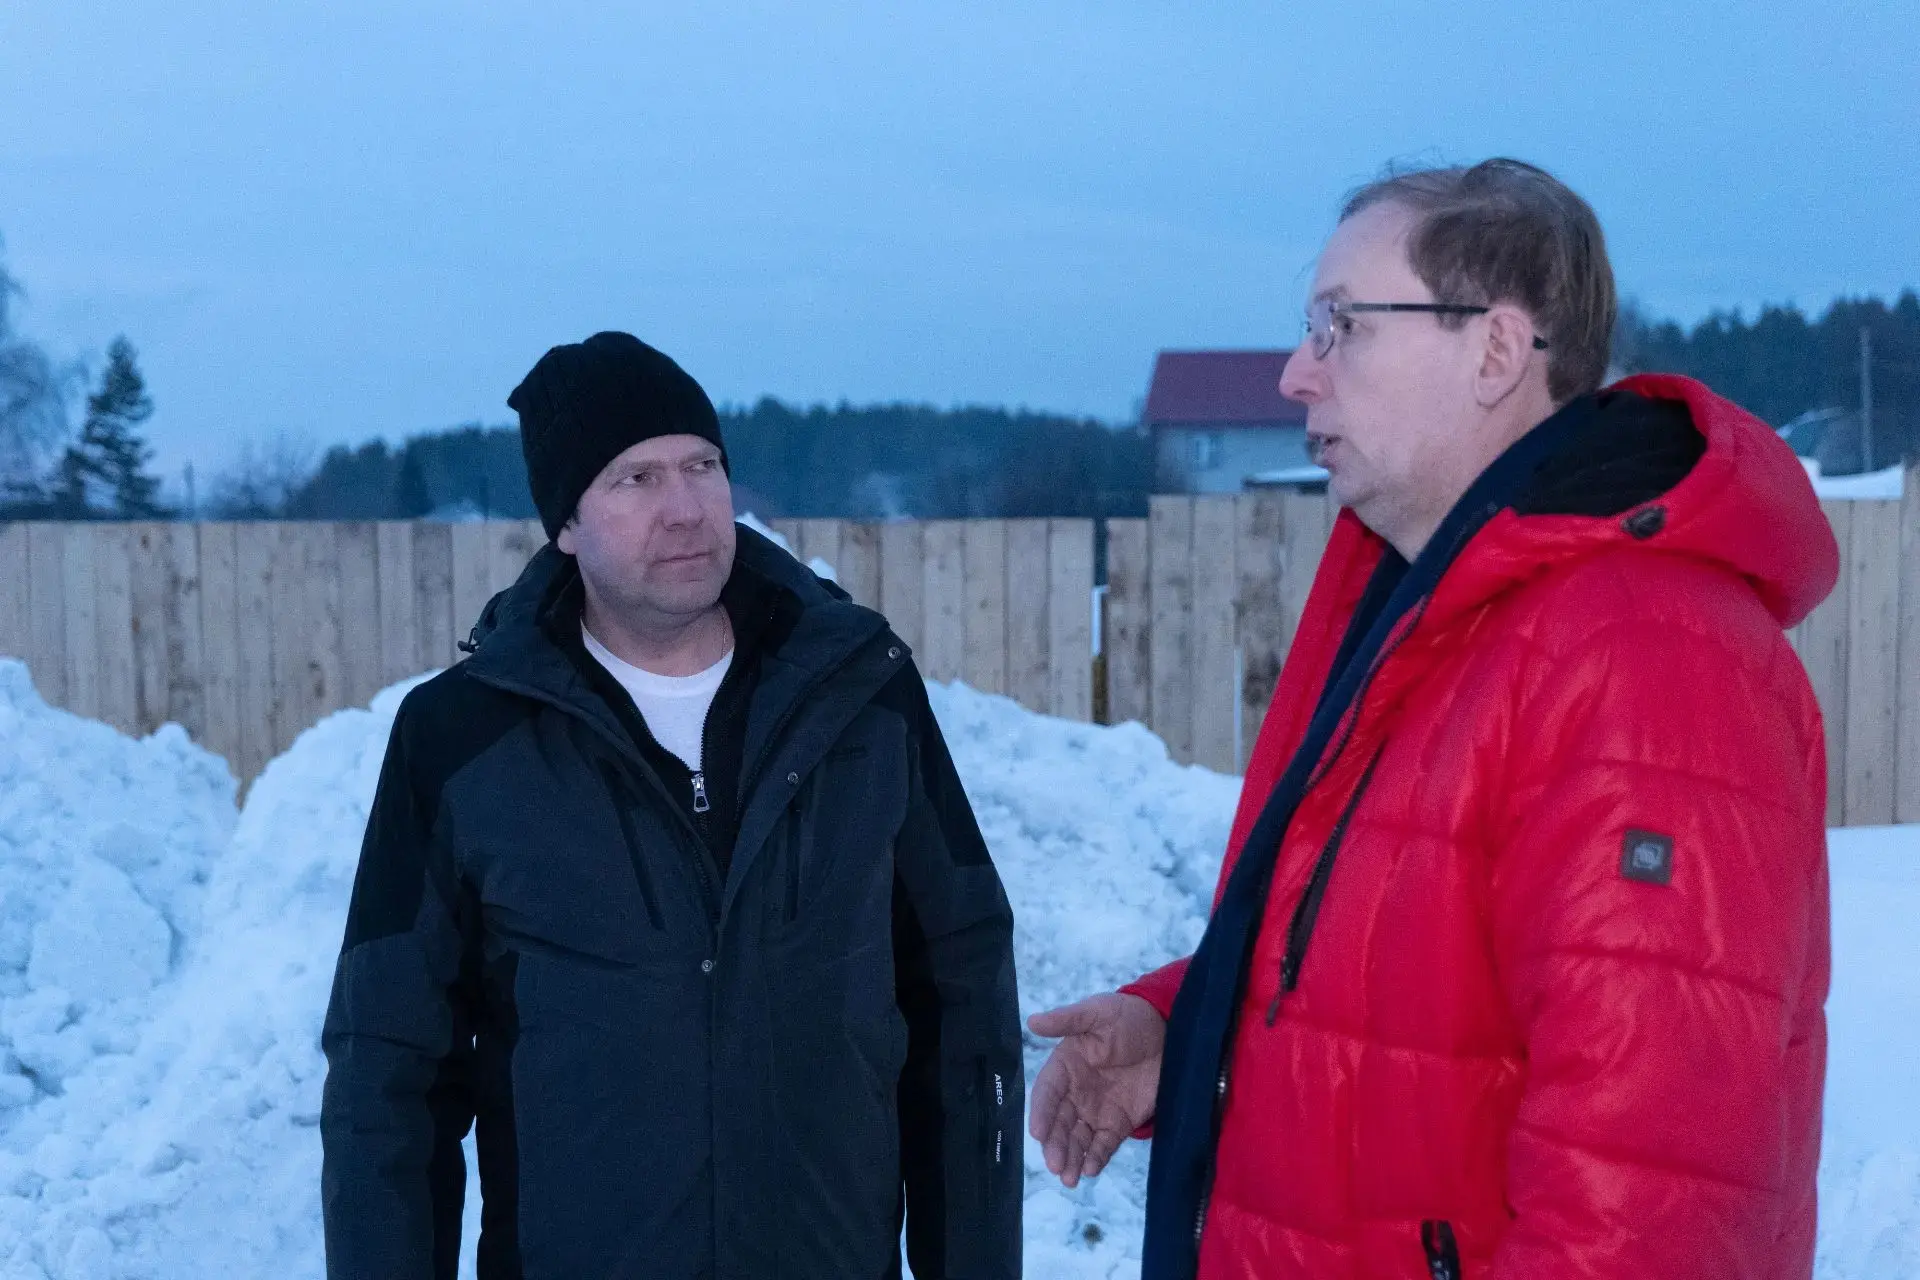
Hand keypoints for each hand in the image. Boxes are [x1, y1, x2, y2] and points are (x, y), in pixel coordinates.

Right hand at [1026, 992, 1165, 1187]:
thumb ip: (1067, 1020)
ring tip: (1069, 1178)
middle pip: (1060, 1122)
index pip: (1047, 1093)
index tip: (1038, 1132)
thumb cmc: (1126, 1017)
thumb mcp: (1096, 1013)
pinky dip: (1096, 1158)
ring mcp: (1096, 1110)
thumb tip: (1033, 1021)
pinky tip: (1090, 1170)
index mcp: (1064, 1066)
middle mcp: (1075, 1093)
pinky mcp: (1118, 1123)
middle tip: (1055, 1165)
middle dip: (1056, 1145)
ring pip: (1078, 1139)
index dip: (1042, 1112)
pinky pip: (1104, 1144)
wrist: (1166, 1030)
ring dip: (1071, 1158)